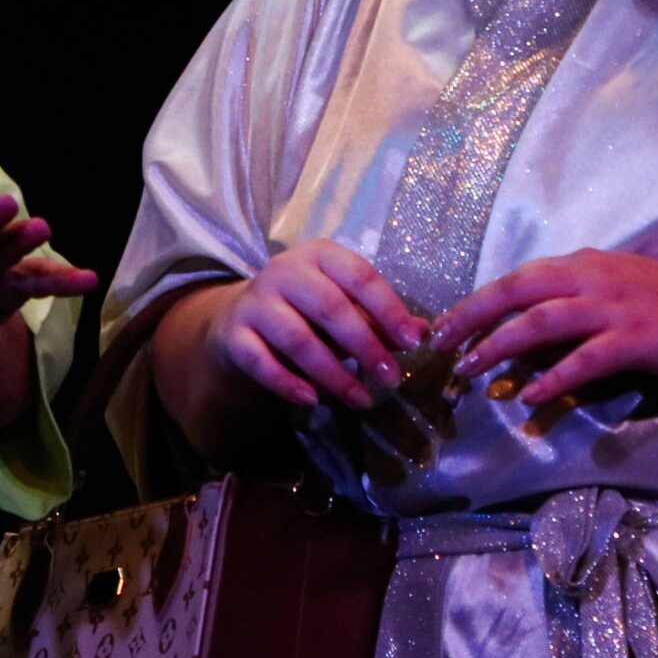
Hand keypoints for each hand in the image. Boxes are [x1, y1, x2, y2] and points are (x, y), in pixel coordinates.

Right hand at [201, 239, 428, 411]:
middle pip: (330, 308)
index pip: (360, 276)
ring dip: (333, 373)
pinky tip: (312, 401)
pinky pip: (261, 362)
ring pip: (297, 339)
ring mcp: (255, 302)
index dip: (389, 309)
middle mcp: (284, 271)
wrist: (240, 319)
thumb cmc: (305, 311)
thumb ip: (379, 318)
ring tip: (361, 400)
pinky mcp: (234, 334)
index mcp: (320, 256)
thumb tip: (423, 332)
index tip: (413, 342)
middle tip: (391, 379)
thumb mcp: (343, 306)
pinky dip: (288, 383)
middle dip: (365, 346)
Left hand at [430, 250, 657, 406]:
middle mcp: (590, 278)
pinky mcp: (636, 340)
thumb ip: (569, 303)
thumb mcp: (612, 290)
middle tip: (437, 346)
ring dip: (499, 347)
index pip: (514, 279)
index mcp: (581, 265)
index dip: (474, 301)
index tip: (442, 325)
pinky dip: (554, 378)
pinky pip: (585, 360)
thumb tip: (520, 331)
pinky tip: (532, 397)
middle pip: (514, 292)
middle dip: (470, 318)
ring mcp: (613, 308)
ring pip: (539, 322)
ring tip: (470, 372)